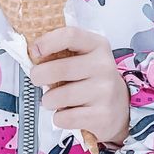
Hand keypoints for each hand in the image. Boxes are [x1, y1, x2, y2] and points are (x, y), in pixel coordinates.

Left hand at [29, 25, 131, 146]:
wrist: (121, 107)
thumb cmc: (93, 78)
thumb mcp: (85, 57)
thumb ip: (63, 51)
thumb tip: (32, 53)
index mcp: (97, 46)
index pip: (70, 36)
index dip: (48, 42)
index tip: (35, 51)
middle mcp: (104, 66)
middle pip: (59, 69)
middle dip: (39, 76)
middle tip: (37, 79)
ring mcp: (105, 92)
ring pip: (58, 97)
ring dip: (48, 100)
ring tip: (55, 99)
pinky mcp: (102, 116)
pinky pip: (65, 118)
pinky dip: (59, 118)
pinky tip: (68, 113)